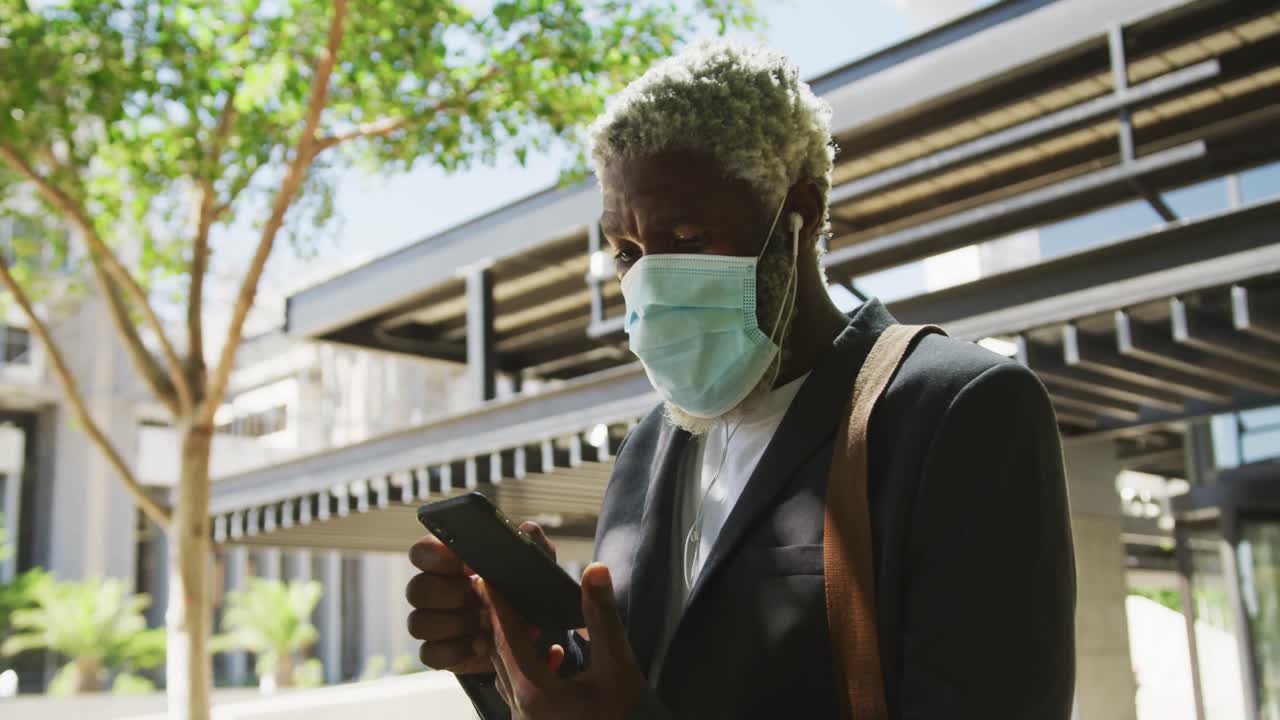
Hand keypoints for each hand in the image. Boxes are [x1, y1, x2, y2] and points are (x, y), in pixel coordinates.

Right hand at [406, 521, 556, 674]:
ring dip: (455, 624)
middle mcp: (431, 590)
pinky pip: (428, 653)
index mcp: (447, 561)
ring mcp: (431, 622)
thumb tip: (527, 530)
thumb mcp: (534, 564)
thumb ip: (533, 543)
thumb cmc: (521, 589)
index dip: (437, 557)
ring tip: (489, 623)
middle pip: (416, 589)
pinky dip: (455, 651)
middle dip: (450, 595)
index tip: (468, 564)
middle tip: (481, 597)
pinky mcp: (437, 652)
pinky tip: (482, 646)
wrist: (526, 632)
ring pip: (418, 623)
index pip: (421, 552)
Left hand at [477, 563, 646, 719]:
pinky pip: (519, 689)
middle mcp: (521, 710)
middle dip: (500, 620)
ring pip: (507, 673)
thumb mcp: (617, 664)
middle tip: (497, 589)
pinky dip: (528, 665)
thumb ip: (602, 616)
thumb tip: (595, 570)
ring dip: (513, 643)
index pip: (507, 639)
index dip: (497, 607)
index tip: (486, 579)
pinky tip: (553, 654)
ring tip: (526, 617)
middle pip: (500, 656)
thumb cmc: (626, 714)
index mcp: (535, 693)